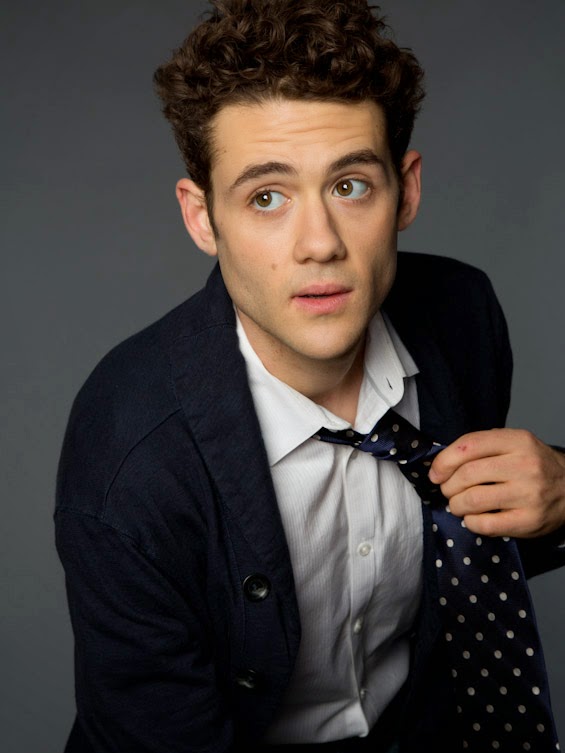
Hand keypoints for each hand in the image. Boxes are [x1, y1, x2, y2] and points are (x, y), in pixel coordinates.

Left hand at [428, 429, 564, 537]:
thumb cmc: (532, 465)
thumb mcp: (513, 444)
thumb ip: (481, 447)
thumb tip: (441, 464)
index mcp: (518, 441)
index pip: (468, 446)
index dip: (444, 461)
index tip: (436, 473)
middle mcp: (524, 465)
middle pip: (466, 475)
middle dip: (448, 485)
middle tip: (448, 490)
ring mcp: (528, 495)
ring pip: (472, 500)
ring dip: (456, 504)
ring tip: (458, 504)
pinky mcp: (529, 521)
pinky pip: (485, 524)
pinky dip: (470, 522)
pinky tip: (473, 517)